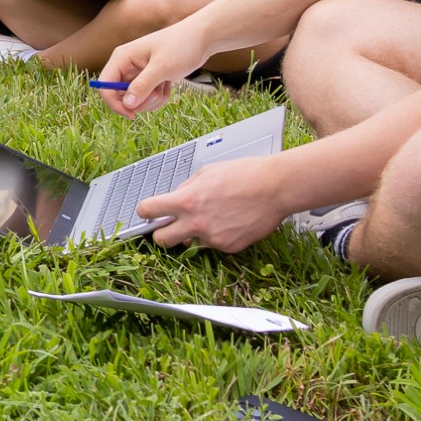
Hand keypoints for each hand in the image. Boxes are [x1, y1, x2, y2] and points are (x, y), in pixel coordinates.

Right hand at [98, 17, 211, 115]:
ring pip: (135, 99)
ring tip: (165, 86)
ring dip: (151, 100)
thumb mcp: (162, 67)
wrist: (200, 39)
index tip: (131, 114)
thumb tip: (126, 104)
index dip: (114, 103)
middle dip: (140, 101)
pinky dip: (159, 97)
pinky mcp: (148, 79)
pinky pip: (147, 97)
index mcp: (122, 58)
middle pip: (120, 96)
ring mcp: (137, 73)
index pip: (105, 85)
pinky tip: (168, 85)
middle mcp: (126, 66)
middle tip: (157, 95)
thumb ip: (142, 86)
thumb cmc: (180, 46)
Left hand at [135, 155, 295, 252]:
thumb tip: (175, 199)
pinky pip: (213, 244)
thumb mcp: (206, 173)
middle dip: (161, 233)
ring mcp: (212, 239)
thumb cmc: (244, 175)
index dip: (145, 211)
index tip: (147, 212)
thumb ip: (186, 189)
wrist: (275, 188)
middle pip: (161, 240)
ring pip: (190, 242)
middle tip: (170, 225)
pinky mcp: (228, 248)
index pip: (148, 210)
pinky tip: (230, 220)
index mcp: (186, 201)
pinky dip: (217, 235)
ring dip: (194, 233)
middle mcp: (196, 223)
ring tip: (213, 216)